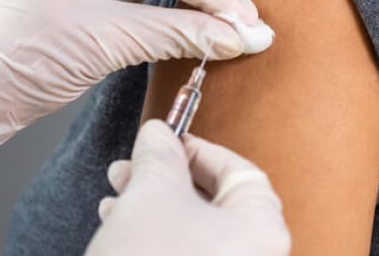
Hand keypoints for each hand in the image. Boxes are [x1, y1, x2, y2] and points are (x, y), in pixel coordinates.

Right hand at [87, 120, 289, 255]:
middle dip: (166, 178)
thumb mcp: (150, 194)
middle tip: (131, 166)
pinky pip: (188, 255)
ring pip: (197, 232)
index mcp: (262, 231)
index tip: (164, 139)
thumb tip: (158, 134)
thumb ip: (159, 155)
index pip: (240, 172)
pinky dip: (157, 238)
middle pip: (217, 203)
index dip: (197, 149)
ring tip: (115, 197)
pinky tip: (120, 227)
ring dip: (154, 206)